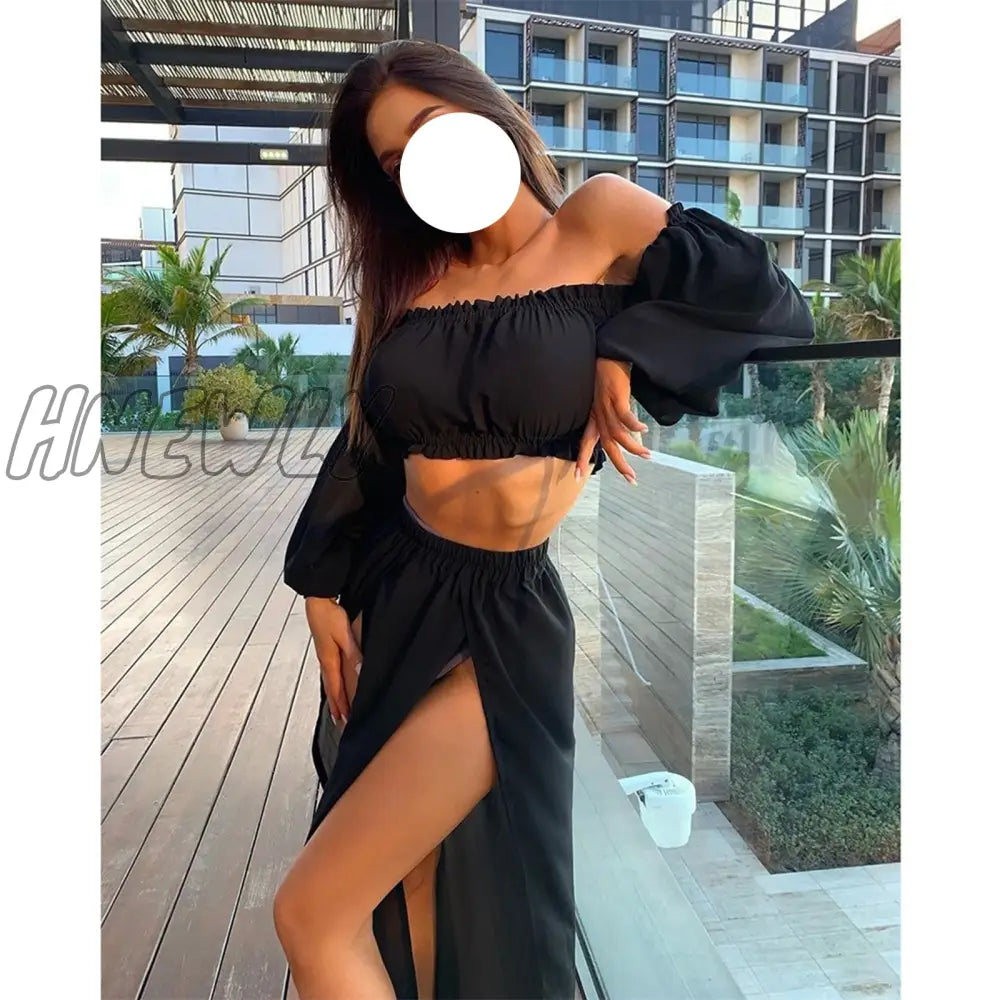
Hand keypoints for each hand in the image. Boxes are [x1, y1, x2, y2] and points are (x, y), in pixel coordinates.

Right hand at [304, 597, 362, 725]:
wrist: (317, 599)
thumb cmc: (329, 615)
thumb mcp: (343, 633)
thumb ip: (353, 652)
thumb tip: (360, 671)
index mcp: (329, 659)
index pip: (336, 687)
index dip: (341, 703)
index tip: (344, 718)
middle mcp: (324, 660)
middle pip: (330, 688)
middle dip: (336, 705)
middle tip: (339, 721)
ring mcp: (323, 654)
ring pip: (328, 681)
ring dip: (333, 696)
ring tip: (336, 708)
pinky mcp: (324, 648)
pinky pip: (328, 672)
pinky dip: (331, 683)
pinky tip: (333, 683)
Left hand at [576, 358, 650, 483]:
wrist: (605, 354)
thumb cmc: (604, 375)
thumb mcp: (601, 399)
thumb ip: (606, 415)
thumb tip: (616, 429)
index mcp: (593, 417)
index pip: (585, 442)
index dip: (581, 458)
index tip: (577, 477)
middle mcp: (598, 415)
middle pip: (606, 445)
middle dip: (618, 464)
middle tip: (631, 479)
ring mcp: (606, 407)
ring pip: (618, 434)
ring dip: (633, 447)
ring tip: (647, 455)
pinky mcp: (616, 396)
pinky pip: (625, 415)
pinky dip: (634, 424)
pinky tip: (644, 429)